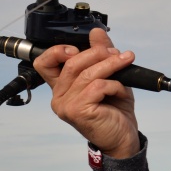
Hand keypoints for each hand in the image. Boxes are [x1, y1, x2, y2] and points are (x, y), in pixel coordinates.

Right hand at [34, 28, 139, 158]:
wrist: (124, 137)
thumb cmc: (115, 110)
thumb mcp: (109, 76)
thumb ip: (100, 55)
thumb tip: (96, 32)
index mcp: (61, 87)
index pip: (44, 63)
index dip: (59, 50)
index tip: (79, 47)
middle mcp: (59, 96)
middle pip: (71, 63)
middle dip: (97, 53)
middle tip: (117, 53)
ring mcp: (66, 105)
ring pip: (87, 74)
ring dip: (111, 64)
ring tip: (126, 62)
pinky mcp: (78, 111)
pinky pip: (97, 86)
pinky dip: (114, 84)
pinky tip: (122, 90)